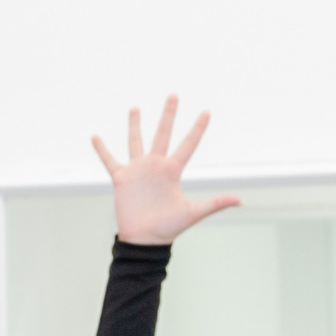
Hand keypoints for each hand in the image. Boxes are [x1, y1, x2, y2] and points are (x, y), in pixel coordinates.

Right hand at [92, 96, 240, 245]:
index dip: (197, 128)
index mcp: (173, 171)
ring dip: (135, 125)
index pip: (188, 144)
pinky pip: (110, 160)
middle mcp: (156, 166)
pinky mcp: (122, 179)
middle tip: (174, 95)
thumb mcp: (193, 213)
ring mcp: (138, 170)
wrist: (145, 239)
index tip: (207, 112)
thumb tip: (240, 200)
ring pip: (136, 141)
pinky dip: (102, 149)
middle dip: (168, 115)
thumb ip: (215, 203)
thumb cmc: (169, 228)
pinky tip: (95, 136)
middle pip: (163, 134)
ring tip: (135, 108)